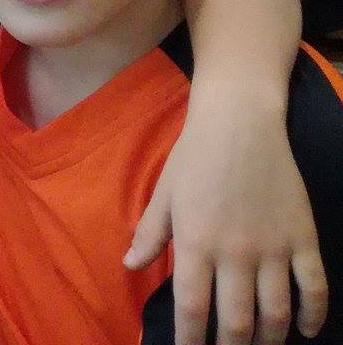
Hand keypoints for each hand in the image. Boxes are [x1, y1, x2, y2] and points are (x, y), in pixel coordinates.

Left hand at [128, 86, 325, 344]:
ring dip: (268, 338)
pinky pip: (315, 288)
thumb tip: (130, 267)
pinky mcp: (304, 238)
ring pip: (276, 313)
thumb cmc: (195, 157)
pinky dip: (314, 316)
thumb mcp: (164, 194)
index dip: (190, 340)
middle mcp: (235, 252)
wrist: (240, 123)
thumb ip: (149, 234)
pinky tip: (305, 331)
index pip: (192, 308)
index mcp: (195, 242)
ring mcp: (274, 248)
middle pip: (236, 321)